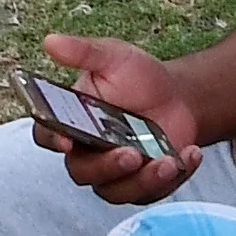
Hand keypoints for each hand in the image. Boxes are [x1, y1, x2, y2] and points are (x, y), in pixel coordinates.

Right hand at [38, 34, 200, 205]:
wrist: (179, 97)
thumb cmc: (139, 78)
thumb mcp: (114, 57)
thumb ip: (83, 52)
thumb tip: (50, 41)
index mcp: (71, 121)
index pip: (47, 134)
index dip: (52, 139)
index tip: (66, 140)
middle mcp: (87, 152)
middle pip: (82, 172)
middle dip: (106, 167)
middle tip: (130, 154)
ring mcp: (115, 173)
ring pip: (116, 191)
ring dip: (142, 181)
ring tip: (168, 161)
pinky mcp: (142, 185)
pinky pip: (151, 193)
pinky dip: (172, 178)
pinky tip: (189, 155)